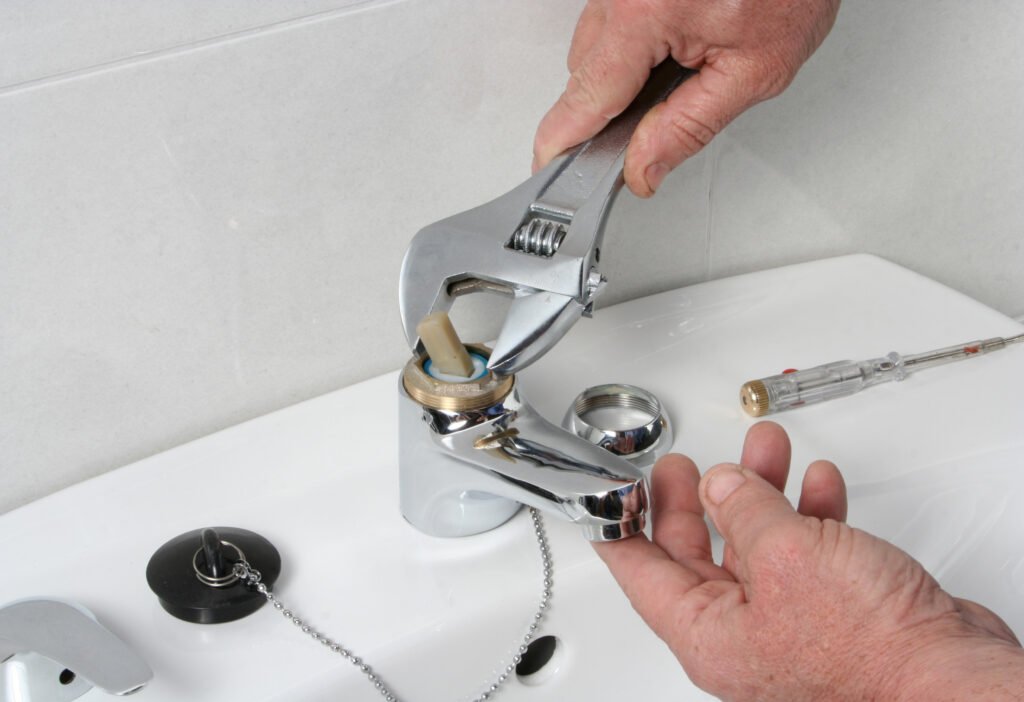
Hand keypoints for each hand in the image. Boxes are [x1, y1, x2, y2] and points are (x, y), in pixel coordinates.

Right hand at [533, 0, 840, 196]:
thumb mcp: (755, 70)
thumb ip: (690, 126)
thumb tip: (642, 167)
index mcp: (648, 12)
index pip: (589, 94)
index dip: (566, 139)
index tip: (549, 168)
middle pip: (584, 72)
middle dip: (611, 106)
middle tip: (651, 127)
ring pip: (594, 46)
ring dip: (624, 71)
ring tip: (683, 65)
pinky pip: (610, 19)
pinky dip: (633, 43)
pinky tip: (676, 41)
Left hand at [595, 422, 1023, 700]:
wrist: (948, 678)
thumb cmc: (869, 648)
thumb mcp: (784, 555)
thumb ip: (742, 510)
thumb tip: (720, 485)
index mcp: (707, 633)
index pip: (640, 572)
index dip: (622, 526)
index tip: (613, 494)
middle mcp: (741, 634)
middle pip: (696, 553)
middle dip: (696, 497)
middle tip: (684, 464)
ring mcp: (787, 624)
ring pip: (757, 545)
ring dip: (760, 491)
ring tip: (764, 448)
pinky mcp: (832, 614)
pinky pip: (805, 554)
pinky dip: (808, 513)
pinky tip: (817, 484)